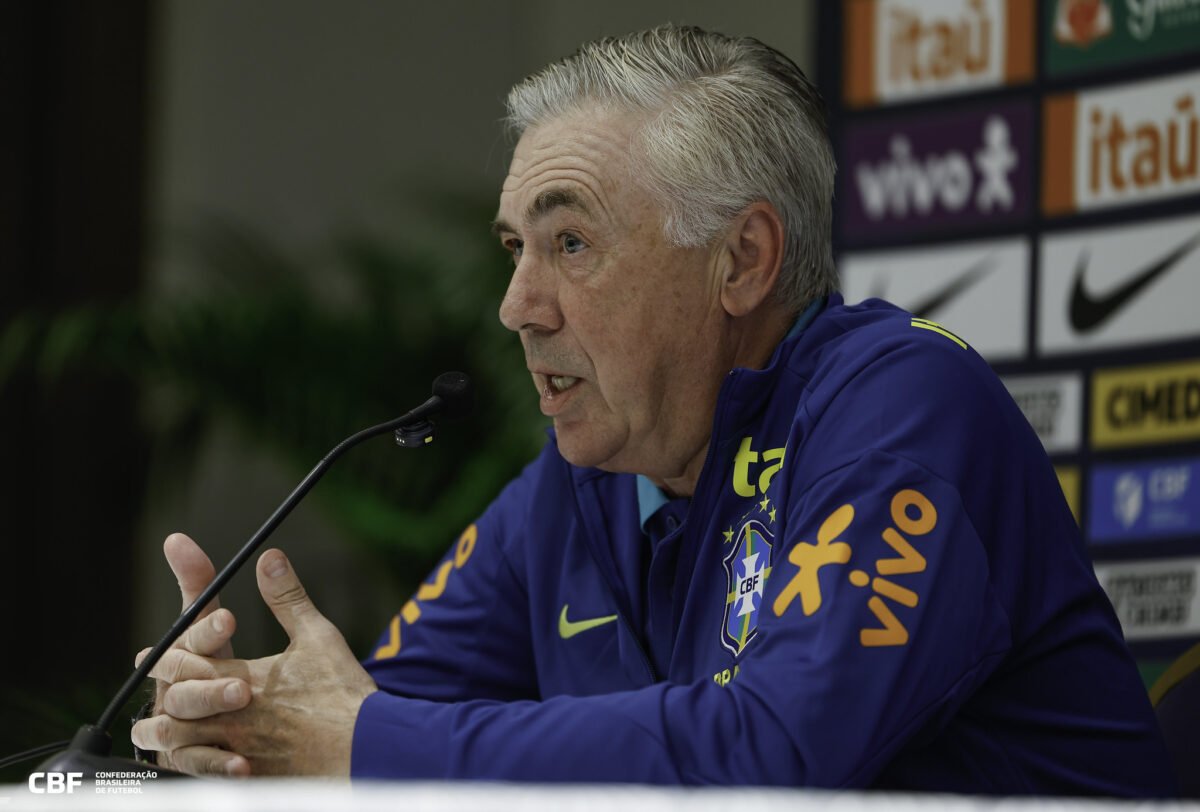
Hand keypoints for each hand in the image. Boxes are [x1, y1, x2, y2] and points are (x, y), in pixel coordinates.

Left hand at [131, 549, 377, 776]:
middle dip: (162, 701)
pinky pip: (210, 776)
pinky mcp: (254, 779)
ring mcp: (241, 752)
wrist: (368, 746)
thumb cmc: (343, 691)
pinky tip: (198, 765)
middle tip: (153, 698)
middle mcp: (234, 718)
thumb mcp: (318, 636)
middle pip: (177, 709)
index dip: (167, 657)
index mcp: (244, 679)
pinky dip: (198, 768)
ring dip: (169, 739)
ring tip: (158, 734)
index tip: (155, 654)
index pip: (187, 664)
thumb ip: (287, 598)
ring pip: (184, 748)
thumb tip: (268, 559)